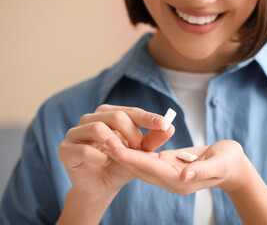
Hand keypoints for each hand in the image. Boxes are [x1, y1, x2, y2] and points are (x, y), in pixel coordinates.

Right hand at [58, 105, 174, 201]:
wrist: (101, 186)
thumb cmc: (119, 164)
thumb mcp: (139, 153)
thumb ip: (152, 140)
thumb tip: (171, 127)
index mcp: (107, 115)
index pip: (129, 111)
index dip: (147, 117)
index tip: (163, 123)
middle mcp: (90, 119)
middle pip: (115, 116)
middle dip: (132, 133)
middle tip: (140, 148)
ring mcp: (75, 132)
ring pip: (97, 128)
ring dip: (116, 143)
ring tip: (122, 155)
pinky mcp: (65, 149)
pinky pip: (84, 149)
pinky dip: (99, 157)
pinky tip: (106, 162)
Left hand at [106, 139, 246, 194]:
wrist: (232, 166)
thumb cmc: (228, 162)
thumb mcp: (219, 164)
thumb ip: (201, 170)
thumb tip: (185, 176)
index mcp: (180, 180)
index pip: (150, 168)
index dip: (131, 157)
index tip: (113, 147)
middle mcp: (170, 179)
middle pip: (140, 168)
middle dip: (121, 155)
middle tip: (101, 140)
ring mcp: (169, 173)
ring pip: (141, 164)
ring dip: (124, 153)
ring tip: (106, 139)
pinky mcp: (169, 165)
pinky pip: (148, 159)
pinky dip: (135, 151)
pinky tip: (124, 141)